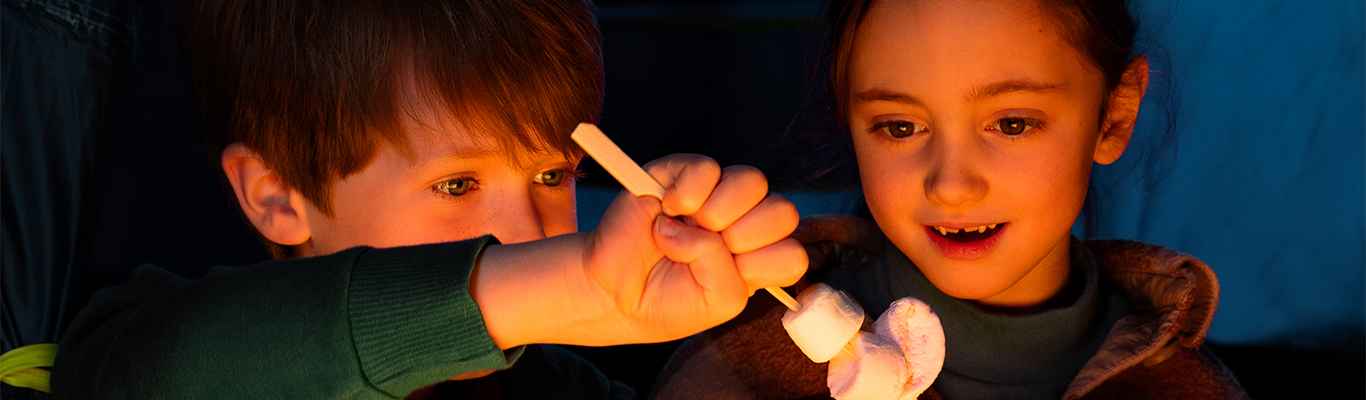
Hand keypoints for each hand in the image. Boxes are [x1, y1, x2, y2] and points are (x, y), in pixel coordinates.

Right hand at [472, 154, 805, 348]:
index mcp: (757, 258)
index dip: (767, 265)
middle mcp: (742, 222)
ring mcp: (714, 195)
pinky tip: (670, 209)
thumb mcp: (714, 302)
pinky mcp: (682, 173)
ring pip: (752, 183)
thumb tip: (704, 224)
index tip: (735, 277)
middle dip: (748, 238)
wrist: (614, 291)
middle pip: (783, 212)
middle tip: (714, 250)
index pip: (793, 253)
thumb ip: (729, 271)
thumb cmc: (666, 300)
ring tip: (689, 227)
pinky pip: (707, 169)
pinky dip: (690, 192)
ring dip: (722, 212)